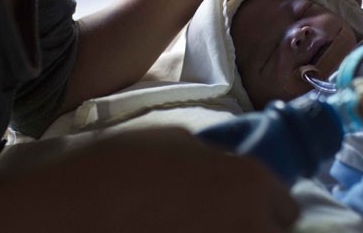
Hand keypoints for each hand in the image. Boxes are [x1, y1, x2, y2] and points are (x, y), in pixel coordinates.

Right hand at [0, 128, 298, 232]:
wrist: (74, 211)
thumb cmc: (125, 165)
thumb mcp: (175, 139)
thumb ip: (214, 157)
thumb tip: (223, 167)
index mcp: (251, 183)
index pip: (287, 206)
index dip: (268, 201)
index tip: (249, 200)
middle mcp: (250, 226)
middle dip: (256, 223)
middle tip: (223, 215)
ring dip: (234, 231)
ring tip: (198, 223)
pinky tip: (180, 230)